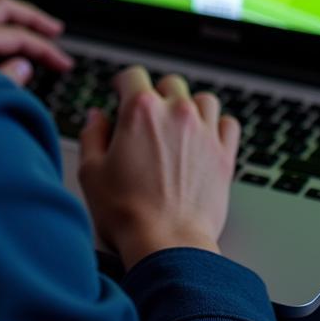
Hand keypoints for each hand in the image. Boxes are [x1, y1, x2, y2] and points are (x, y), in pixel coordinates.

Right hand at [77, 65, 240, 270]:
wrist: (167, 245)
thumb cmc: (126, 213)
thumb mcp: (91, 172)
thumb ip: (92, 136)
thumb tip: (96, 117)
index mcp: (140, 111)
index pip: (133, 75)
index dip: (123, 83)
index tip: (120, 92)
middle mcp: (175, 113)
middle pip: (169, 83)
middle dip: (156, 94)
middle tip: (148, 116)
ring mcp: (204, 132)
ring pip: (202, 99)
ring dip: (189, 107)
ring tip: (178, 126)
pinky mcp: (223, 155)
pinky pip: (228, 124)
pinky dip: (218, 126)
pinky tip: (206, 138)